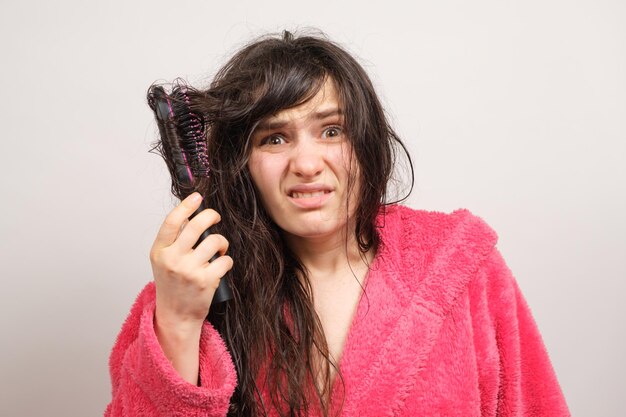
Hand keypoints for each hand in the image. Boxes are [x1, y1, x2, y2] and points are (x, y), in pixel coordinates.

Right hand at [150, 192, 232, 332]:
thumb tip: (190, 214)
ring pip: (215, 241)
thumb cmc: (172, 286)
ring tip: (219, 249)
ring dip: (221, 242)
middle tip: (215, 217)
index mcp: (159, 251)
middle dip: (210, 216)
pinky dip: (227, 260)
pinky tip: (221, 265)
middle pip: (196, 226)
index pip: (171, 222)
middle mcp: (172, 259)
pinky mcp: (206, 281)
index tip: (197, 197)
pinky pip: (225, 260)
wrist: (176, 315)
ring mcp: (189, 270)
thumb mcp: (164, 261)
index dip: (186, 206)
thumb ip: (173, 240)